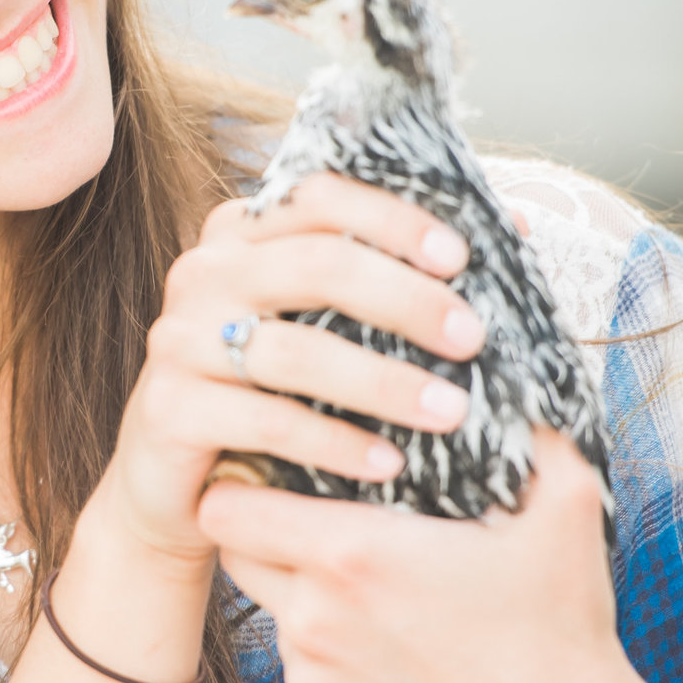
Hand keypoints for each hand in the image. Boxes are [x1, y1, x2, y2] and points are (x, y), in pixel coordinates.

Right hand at [92, 175, 487, 570]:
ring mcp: (179, 339)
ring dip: (384, 382)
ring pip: (295, 350)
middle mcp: (203, 272)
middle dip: (407, 301)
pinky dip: (335, 442)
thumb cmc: (276, 395)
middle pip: (317, 263)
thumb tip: (516, 224)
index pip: (321, 195)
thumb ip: (398, 275)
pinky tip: (387, 464)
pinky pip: (266, 420)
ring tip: (450, 413)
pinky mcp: (167, 408)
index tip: (464, 258)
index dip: (395, 219)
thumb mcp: (328, 328)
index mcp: (243, 234)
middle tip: (473, 340)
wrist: (180, 486)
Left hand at [197, 430, 630, 682]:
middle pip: (235, 556)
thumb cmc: (565, 628)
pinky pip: (307, 674)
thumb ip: (532, 432)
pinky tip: (395, 651)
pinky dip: (334, 657)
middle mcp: (314, 620)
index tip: (269, 468)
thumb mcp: (566, 506)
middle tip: (314, 515)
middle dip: (261, 531)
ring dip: (305, 596)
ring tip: (373, 590)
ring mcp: (315, 681)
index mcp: (350, 555)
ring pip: (276, 617)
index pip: (227, 506)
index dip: (238, 481)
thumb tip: (518, 381)